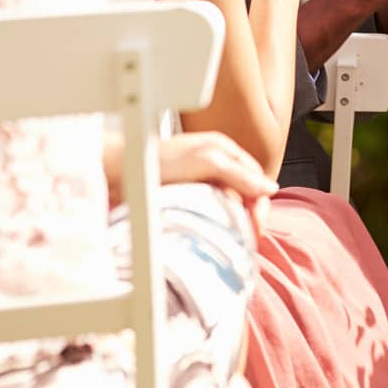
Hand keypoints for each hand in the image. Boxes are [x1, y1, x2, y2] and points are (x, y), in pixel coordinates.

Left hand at [157, 131, 279, 234]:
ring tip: (232, 238)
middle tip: (248, 237)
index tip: (258, 223)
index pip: (255, 177)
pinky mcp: (186, 199)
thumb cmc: (157, 160)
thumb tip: (270, 189)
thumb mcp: (206, 161)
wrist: (118, 174)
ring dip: (232, 221)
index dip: (260, 200)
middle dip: (248, 213)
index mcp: (223, 150)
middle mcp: (214, 165)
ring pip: (227, 205)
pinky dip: (214, 225)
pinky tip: (213, 234)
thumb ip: (239, 173)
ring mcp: (200, 183)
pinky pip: (210, 215)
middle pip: (243, 193)